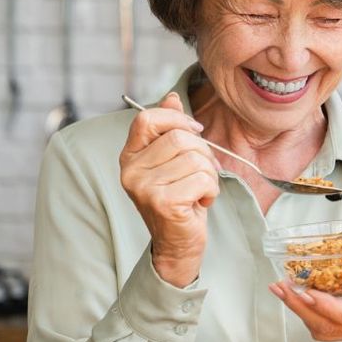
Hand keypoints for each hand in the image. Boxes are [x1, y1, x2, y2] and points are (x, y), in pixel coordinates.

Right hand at [119, 92, 220, 287]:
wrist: (178, 244)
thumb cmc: (180, 199)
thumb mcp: (174, 162)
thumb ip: (171, 130)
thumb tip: (172, 97)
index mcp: (130, 156)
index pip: (148, 118)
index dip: (178, 120)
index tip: (196, 133)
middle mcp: (131, 170)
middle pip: (181, 138)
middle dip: (203, 154)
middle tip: (202, 174)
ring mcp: (144, 187)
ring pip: (196, 159)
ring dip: (209, 175)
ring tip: (199, 191)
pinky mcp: (162, 202)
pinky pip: (203, 179)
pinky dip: (211, 191)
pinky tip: (200, 203)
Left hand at [269, 250, 341, 341]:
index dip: (328, 307)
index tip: (307, 292)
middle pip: (329, 327)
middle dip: (301, 308)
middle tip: (282, 287)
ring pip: (323, 330)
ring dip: (299, 311)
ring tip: (282, 290)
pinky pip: (324, 326)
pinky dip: (306, 313)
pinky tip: (295, 295)